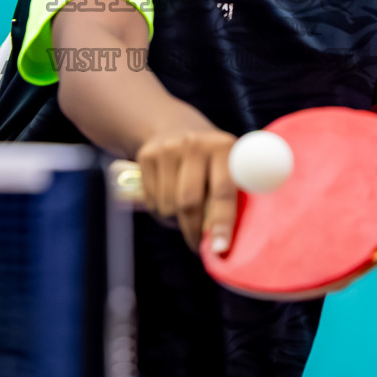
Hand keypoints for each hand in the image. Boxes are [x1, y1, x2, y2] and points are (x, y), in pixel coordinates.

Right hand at [134, 128, 238, 253]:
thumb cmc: (210, 161)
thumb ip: (229, 196)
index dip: (222, 222)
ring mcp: (168, 148)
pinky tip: (168, 197)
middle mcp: (196, 144)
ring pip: (168, 205)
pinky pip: (151, 200)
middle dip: (193, 231)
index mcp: (224, 148)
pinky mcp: (146, 155)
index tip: (219, 249)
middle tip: (198, 245)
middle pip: (189, 202)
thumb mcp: (226, 167)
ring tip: (183, 212)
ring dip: (175, 220)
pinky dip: (160, 209)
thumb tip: (220, 242)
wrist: (174, 126)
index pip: (223, 191)